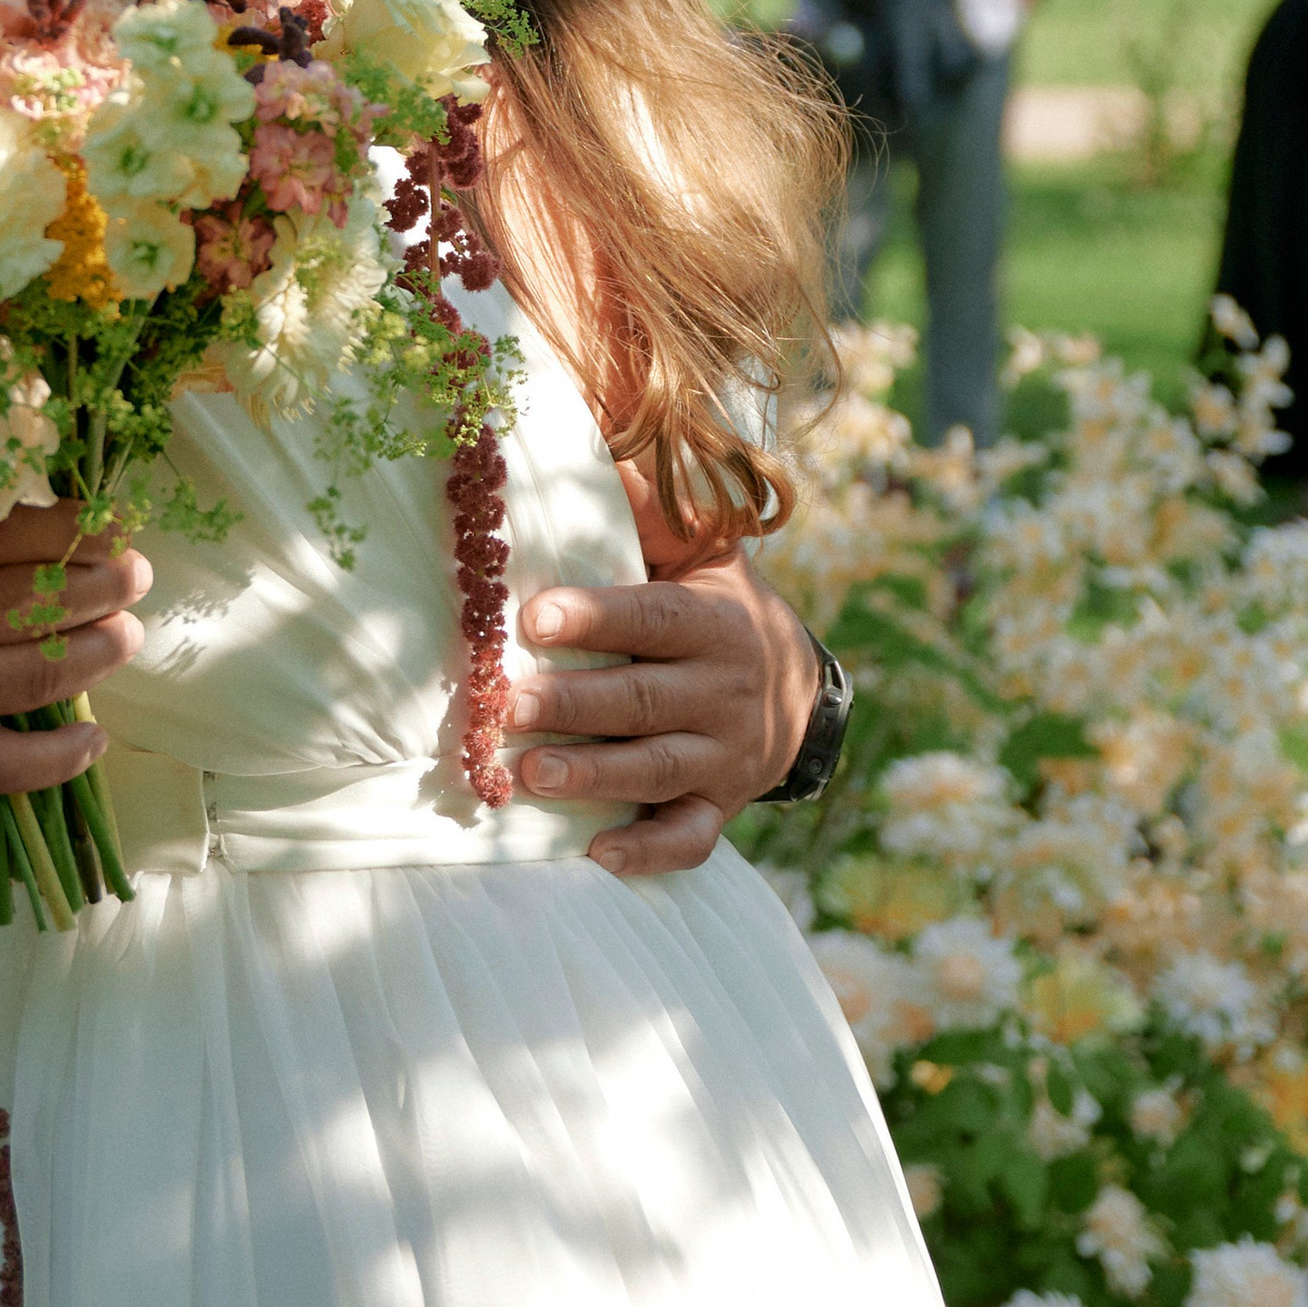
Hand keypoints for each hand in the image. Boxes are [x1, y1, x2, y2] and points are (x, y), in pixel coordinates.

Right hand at [0, 496, 149, 809]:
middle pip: (36, 602)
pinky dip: (58, 758)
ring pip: (34, 677)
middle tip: (134, 573)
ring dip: (96, 656)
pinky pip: (1, 768)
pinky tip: (92, 740)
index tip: (104, 519)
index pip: (4, 531)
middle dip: (101, 586)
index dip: (69, 527)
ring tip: (126, 635)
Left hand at [506, 544, 820, 879]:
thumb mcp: (704, 554)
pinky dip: (647, 852)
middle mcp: (724, 691)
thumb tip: (603, 451)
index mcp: (713, 622)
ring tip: (530, 774)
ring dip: (594, 776)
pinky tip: (598, 855)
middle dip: (575, 704)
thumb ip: (655, 514)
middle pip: (644, 700)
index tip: (534, 618)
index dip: (597, 618)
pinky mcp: (720, 806)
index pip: (652, 619)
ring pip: (658, 769)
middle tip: (507, 706)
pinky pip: (689, 838)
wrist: (799, 689)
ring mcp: (725, 755)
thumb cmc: (718, 608)